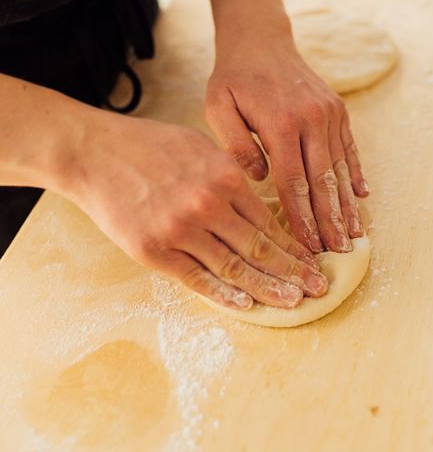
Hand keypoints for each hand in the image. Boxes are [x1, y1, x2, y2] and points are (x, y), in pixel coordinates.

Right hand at [65, 113, 326, 308]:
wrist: (95, 153)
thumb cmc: (149, 146)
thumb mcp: (199, 146)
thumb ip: (230, 175)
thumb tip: (258, 207)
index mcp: (223, 176)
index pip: (269, 221)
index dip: (293, 245)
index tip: (313, 260)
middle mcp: (207, 204)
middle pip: (259, 248)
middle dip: (293, 271)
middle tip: (318, 288)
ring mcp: (179, 230)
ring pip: (234, 267)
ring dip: (267, 288)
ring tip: (293, 302)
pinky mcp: (153, 251)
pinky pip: (196, 278)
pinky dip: (223, 294)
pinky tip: (246, 305)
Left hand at [205, 20, 368, 253]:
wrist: (260, 40)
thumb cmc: (233, 78)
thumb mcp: (218, 106)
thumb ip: (235, 144)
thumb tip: (261, 178)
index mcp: (280, 123)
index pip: (293, 182)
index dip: (301, 217)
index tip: (307, 246)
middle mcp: (311, 119)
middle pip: (322, 180)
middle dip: (330, 220)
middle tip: (337, 252)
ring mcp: (328, 114)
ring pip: (340, 168)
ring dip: (346, 204)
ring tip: (353, 234)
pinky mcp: (337, 110)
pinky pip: (349, 148)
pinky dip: (355, 174)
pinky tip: (361, 197)